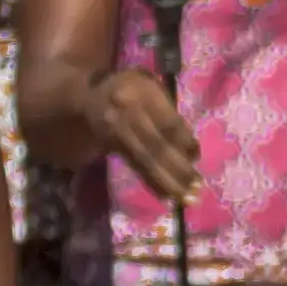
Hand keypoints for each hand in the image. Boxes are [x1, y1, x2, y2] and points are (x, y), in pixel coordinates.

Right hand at [91, 69, 203, 205]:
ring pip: (145, 161)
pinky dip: (152, 182)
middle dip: (179, 170)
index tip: (197, 157)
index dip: (185, 143)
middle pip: (156, 146)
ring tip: (186, 199)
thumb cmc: (134, 88)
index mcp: (144, 92)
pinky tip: (166, 195)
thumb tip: (189, 150)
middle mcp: (128, 112)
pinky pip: (135, 166)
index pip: (168, 123)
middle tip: (197, 188)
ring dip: (167, 183)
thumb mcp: (153, 86)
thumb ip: (169, 112)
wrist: (90, 92)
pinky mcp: (111, 146)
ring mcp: (116, 131)